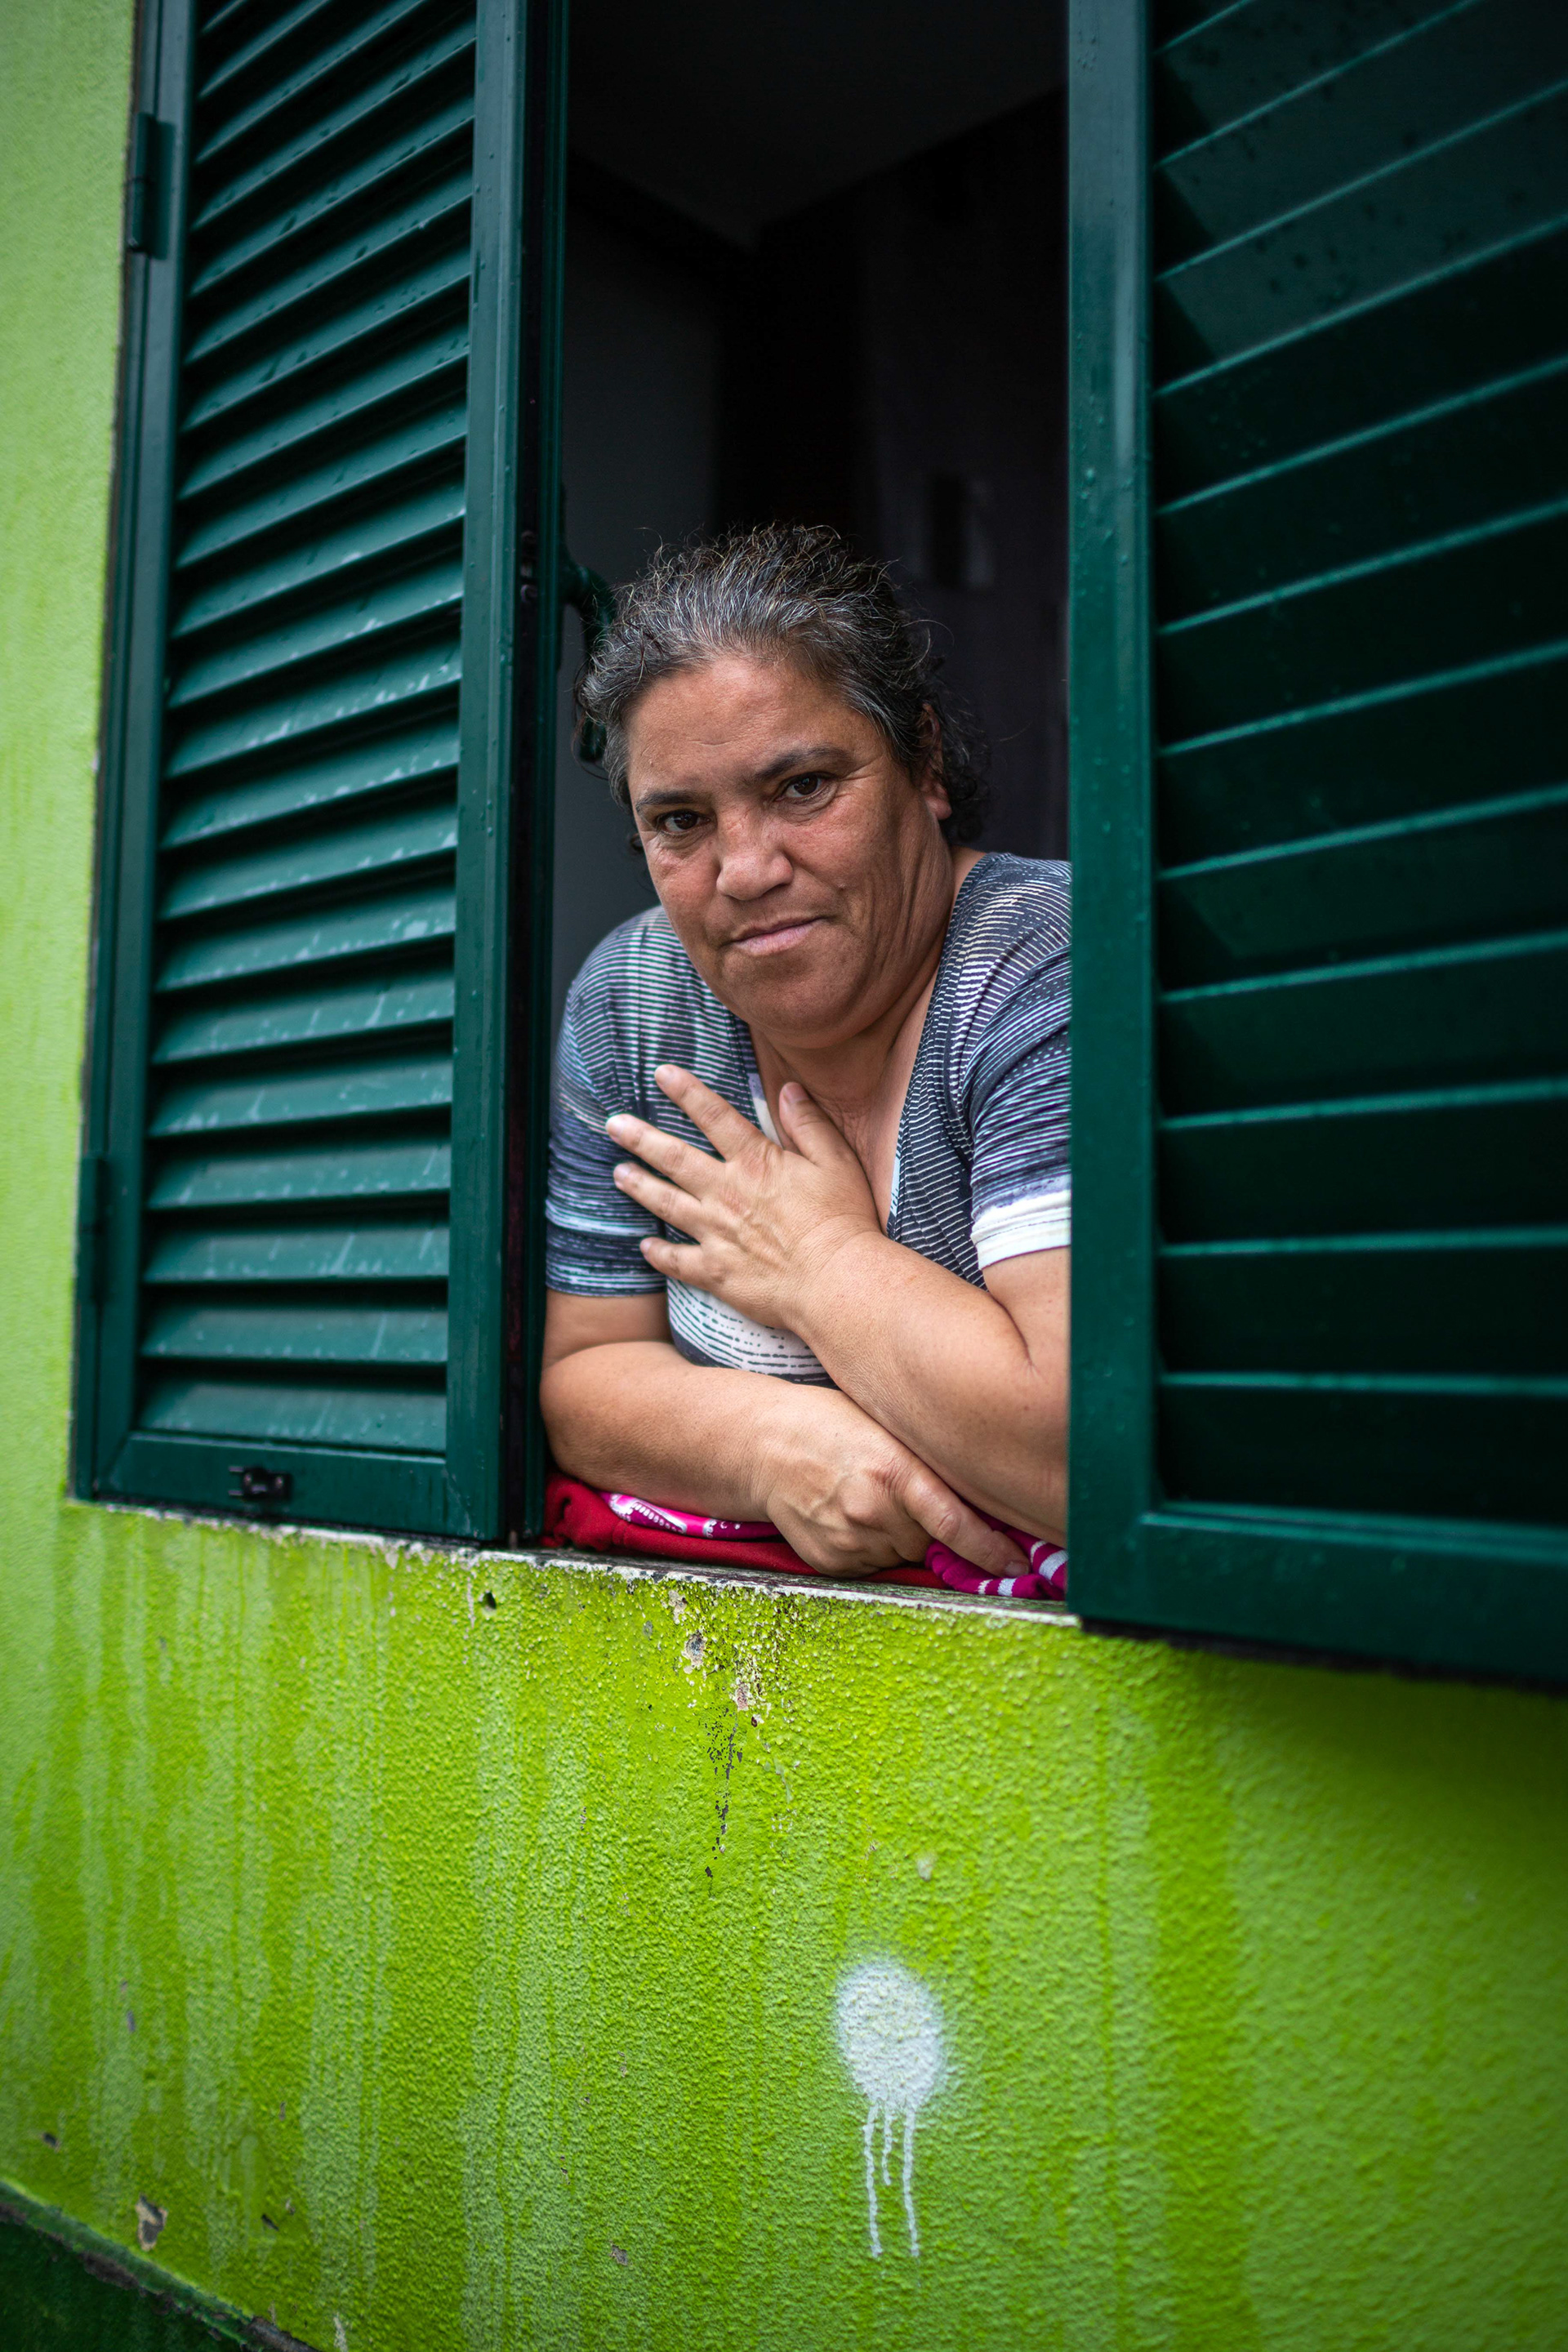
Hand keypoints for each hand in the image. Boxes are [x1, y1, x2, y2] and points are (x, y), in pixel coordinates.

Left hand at [606, 1064, 879, 1333]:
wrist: (837, 1283)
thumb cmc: (843, 1222)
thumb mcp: (837, 1162)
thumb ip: (809, 1124)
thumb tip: (788, 1089)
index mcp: (756, 1163)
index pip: (714, 1117)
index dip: (686, 1092)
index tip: (661, 1074)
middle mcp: (727, 1194)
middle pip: (675, 1159)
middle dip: (641, 1138)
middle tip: (614, 1124)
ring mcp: (716, 1234)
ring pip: (667, 1204)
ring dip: (640, 1187)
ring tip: (618, 1174)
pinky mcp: (716, 1272)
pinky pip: (678, 1261)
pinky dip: (659, 1253)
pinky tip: (644, 1245)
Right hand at [753, 1383, 1027, 1579]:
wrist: (761, 1442)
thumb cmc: (830, 1422)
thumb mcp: (886, 1426)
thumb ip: (926, 1462)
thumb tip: (980, 1495)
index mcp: (893, 1470)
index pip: (954, 1523)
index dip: (991, 1550)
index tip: (1018, 1565)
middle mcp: (871, 1510)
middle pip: (929, 1541)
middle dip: (927, 1526)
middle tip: (899, 1494)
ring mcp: (848, 1540)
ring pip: (901, 1555)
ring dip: (898, 1537)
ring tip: (867, 1499)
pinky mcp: (829, 1561)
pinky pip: (872, 1565)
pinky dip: (871, 1547)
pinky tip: (849, 1515)